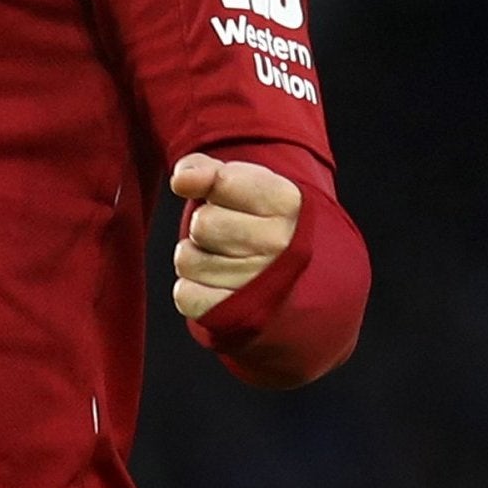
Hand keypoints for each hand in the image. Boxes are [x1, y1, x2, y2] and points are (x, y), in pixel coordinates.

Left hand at [167, 153, 300, 320]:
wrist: (306, 282)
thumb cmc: (262, 222)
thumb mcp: (244, 184)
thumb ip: (206, 170)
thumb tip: (181, 180)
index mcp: (287, 202)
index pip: (222, 183)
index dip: (212, 186)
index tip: (226, 195)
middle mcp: (280, 244)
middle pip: (202, 225)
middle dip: (204, 225)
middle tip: (228, 234)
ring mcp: (263, 285)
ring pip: (187, 260)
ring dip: (196, 258)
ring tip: (225, 260)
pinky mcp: (241, 318)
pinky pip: (185, 296)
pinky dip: (192, 290)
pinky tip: (217, 285)